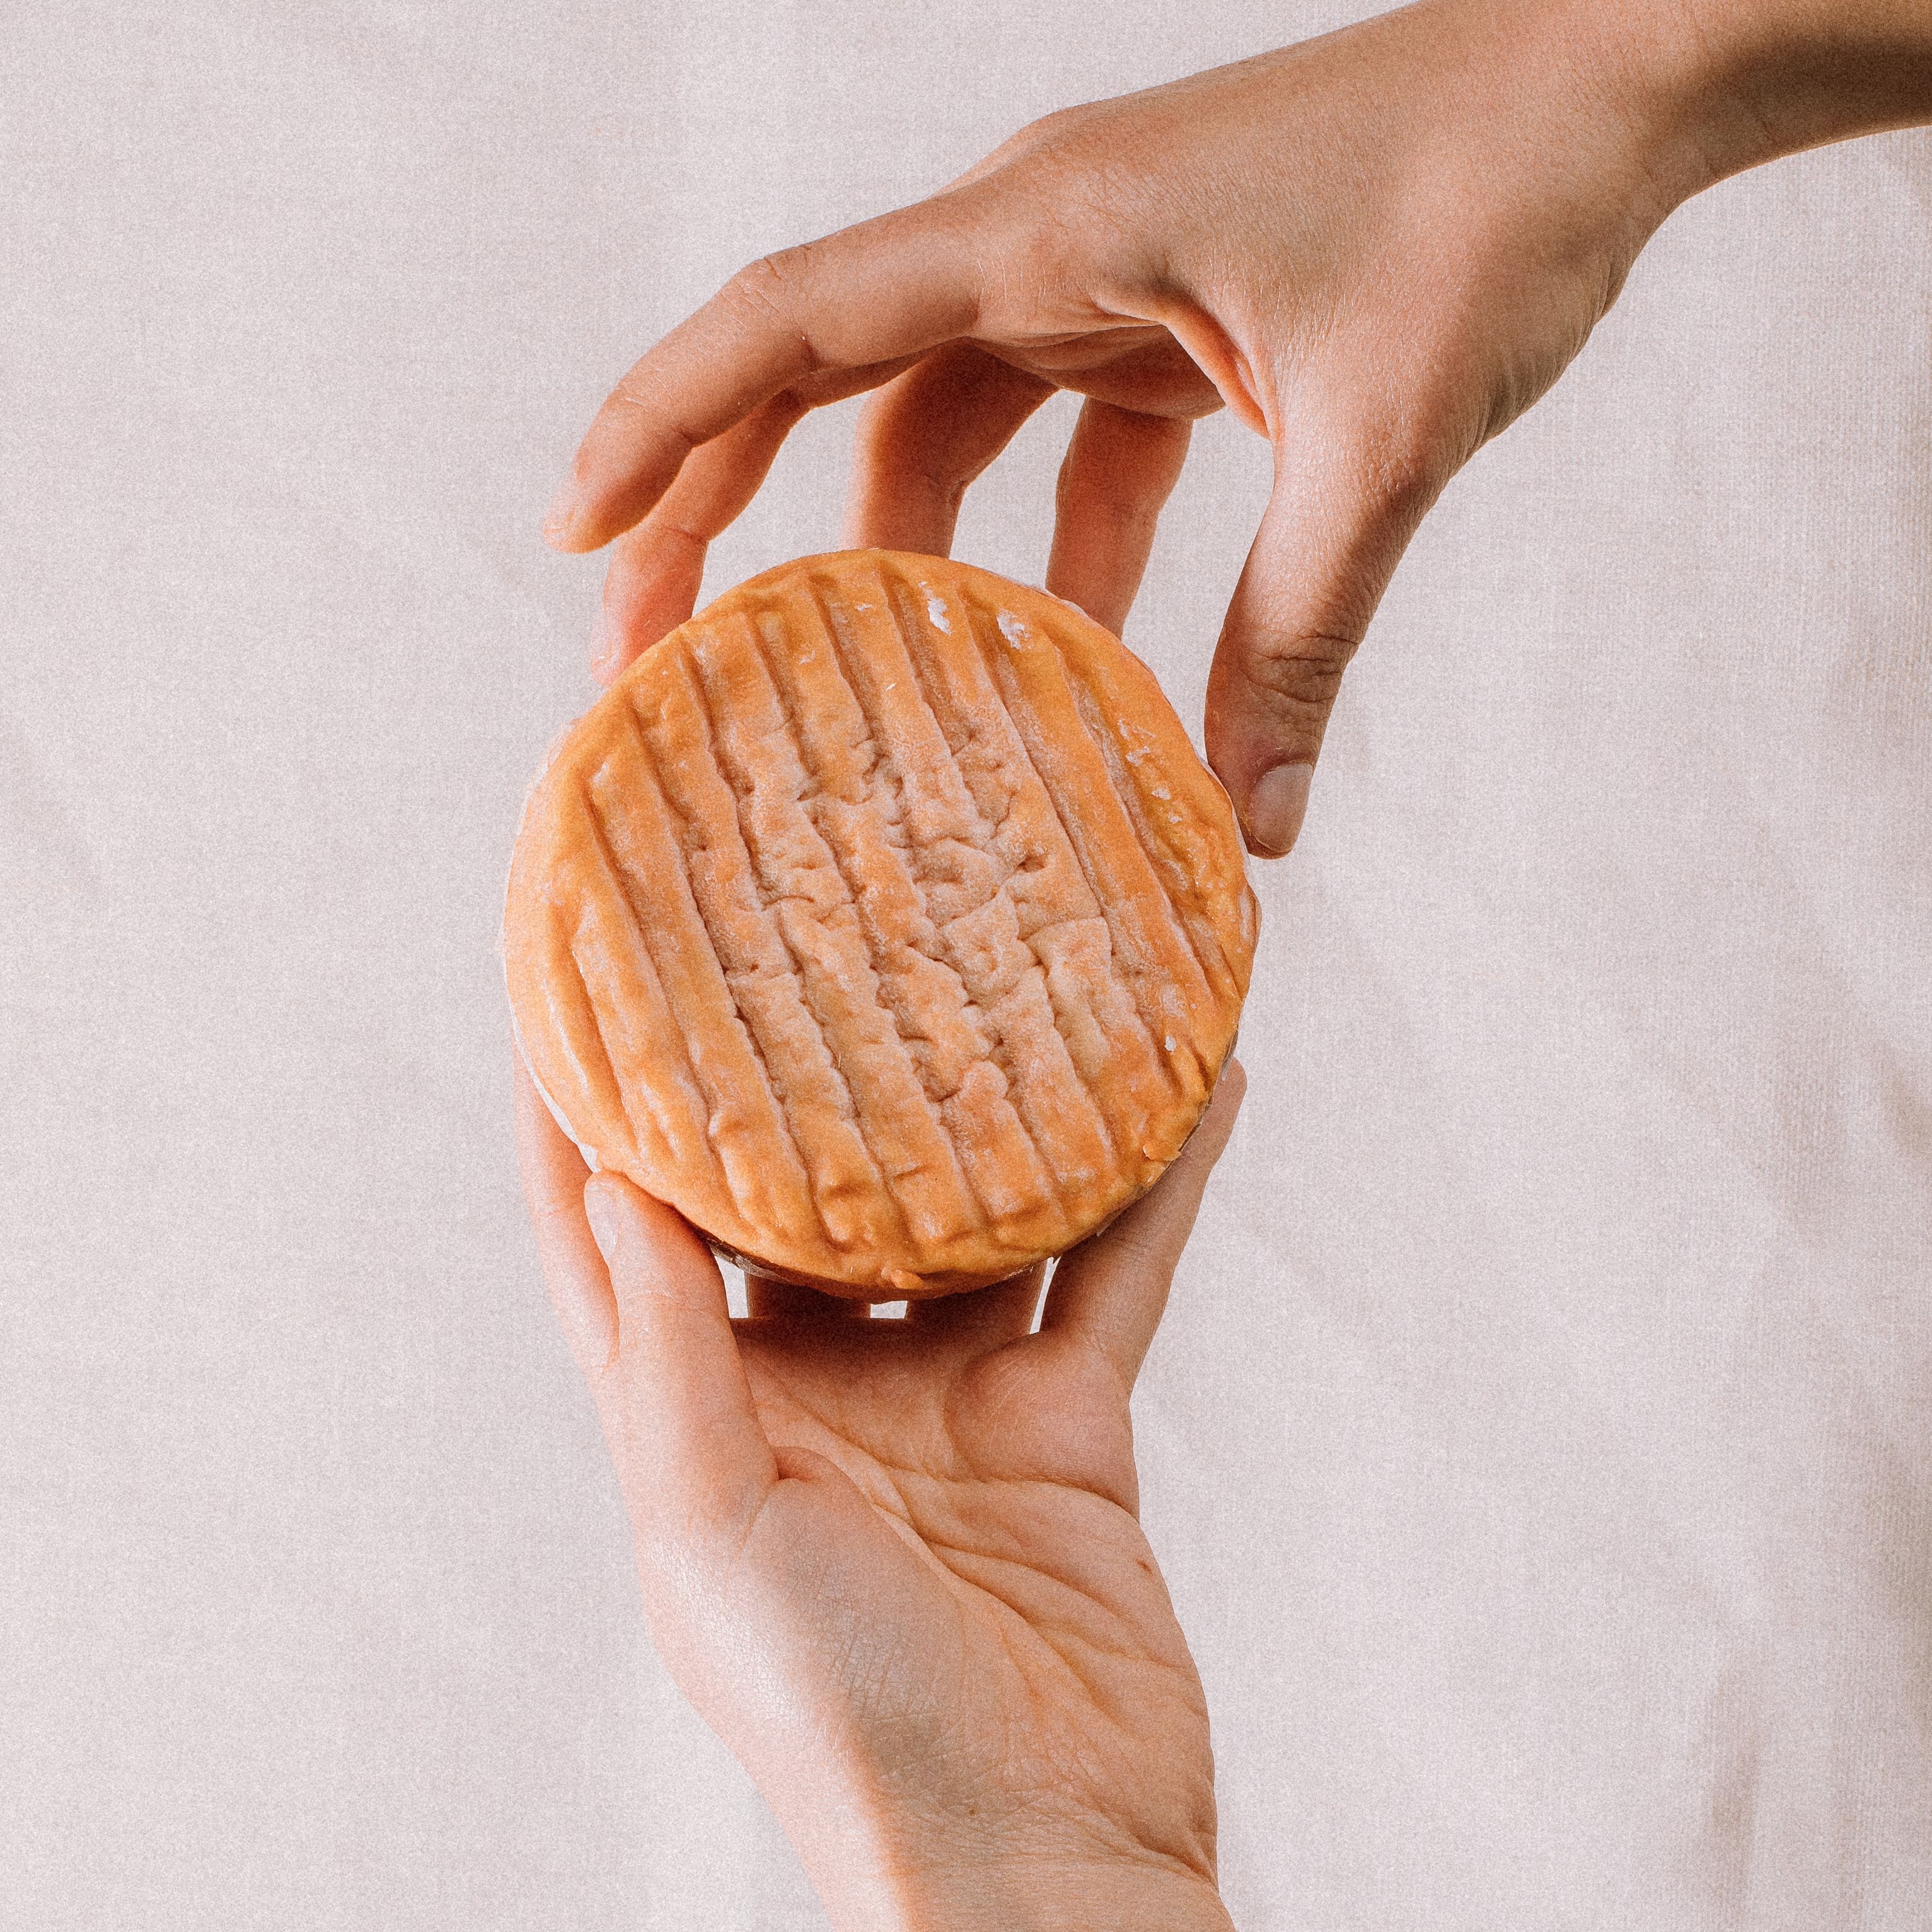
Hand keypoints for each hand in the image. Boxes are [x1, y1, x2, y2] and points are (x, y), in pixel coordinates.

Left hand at [516, 1058, 1245, 1931]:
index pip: (616, 1240)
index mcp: (702, 1422)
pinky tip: (1196, 1090)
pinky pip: (1113, 1274)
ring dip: (1000, 1112)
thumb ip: (669, 1363)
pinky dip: (1154, 1186)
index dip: (585, 1116)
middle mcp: (816, 1395)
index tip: (579, 980)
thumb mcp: (716, 1537)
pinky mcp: (1064, 1424)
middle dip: (808, 1078)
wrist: (1038, 1854)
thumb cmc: (847, 1723)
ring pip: (974, 1216)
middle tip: (821, 936)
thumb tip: (608, 1186)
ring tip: (1019, 978)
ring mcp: (945, 1405)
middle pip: (803, 1200)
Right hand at [542, 0, 1931, 857]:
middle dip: (727, 511)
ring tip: (858, 704)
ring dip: (898, 561)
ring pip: (939, 425)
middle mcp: (1042, 239)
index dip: (662, 420)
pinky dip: (1051, 555)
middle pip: (822, 378)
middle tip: (661, 658)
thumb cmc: (1501, 195)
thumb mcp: (1383, 437)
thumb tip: (1253, 831)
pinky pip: (1065, 445)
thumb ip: (1299, 637)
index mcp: (1046, 226)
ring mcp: (1099, 276)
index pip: (791, 317)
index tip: (576, 530)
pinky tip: (1068, 666)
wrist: (1621, 69)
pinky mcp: (1165, 317)